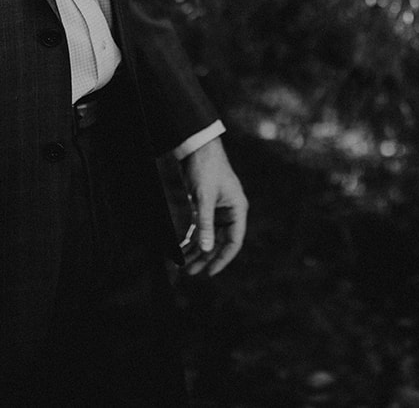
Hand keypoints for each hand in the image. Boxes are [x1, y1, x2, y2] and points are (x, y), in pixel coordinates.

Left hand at [179, 136, 247, 275]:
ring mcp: (217, 208)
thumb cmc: (206, 169)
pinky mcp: (206, 205)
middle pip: (219, 242)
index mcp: (237, 209)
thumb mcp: (204, 198)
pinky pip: (200, 227)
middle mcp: (229, 211)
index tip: (209, 272)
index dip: (222, 259)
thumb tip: (205, 249)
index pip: (233, 242)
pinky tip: (182, 247)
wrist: (197, 145)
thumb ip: (205, 225)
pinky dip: (192, 237)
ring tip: (183, 263)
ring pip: (208, 236)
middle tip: (189, 271)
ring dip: (196, 249)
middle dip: (204, 257)